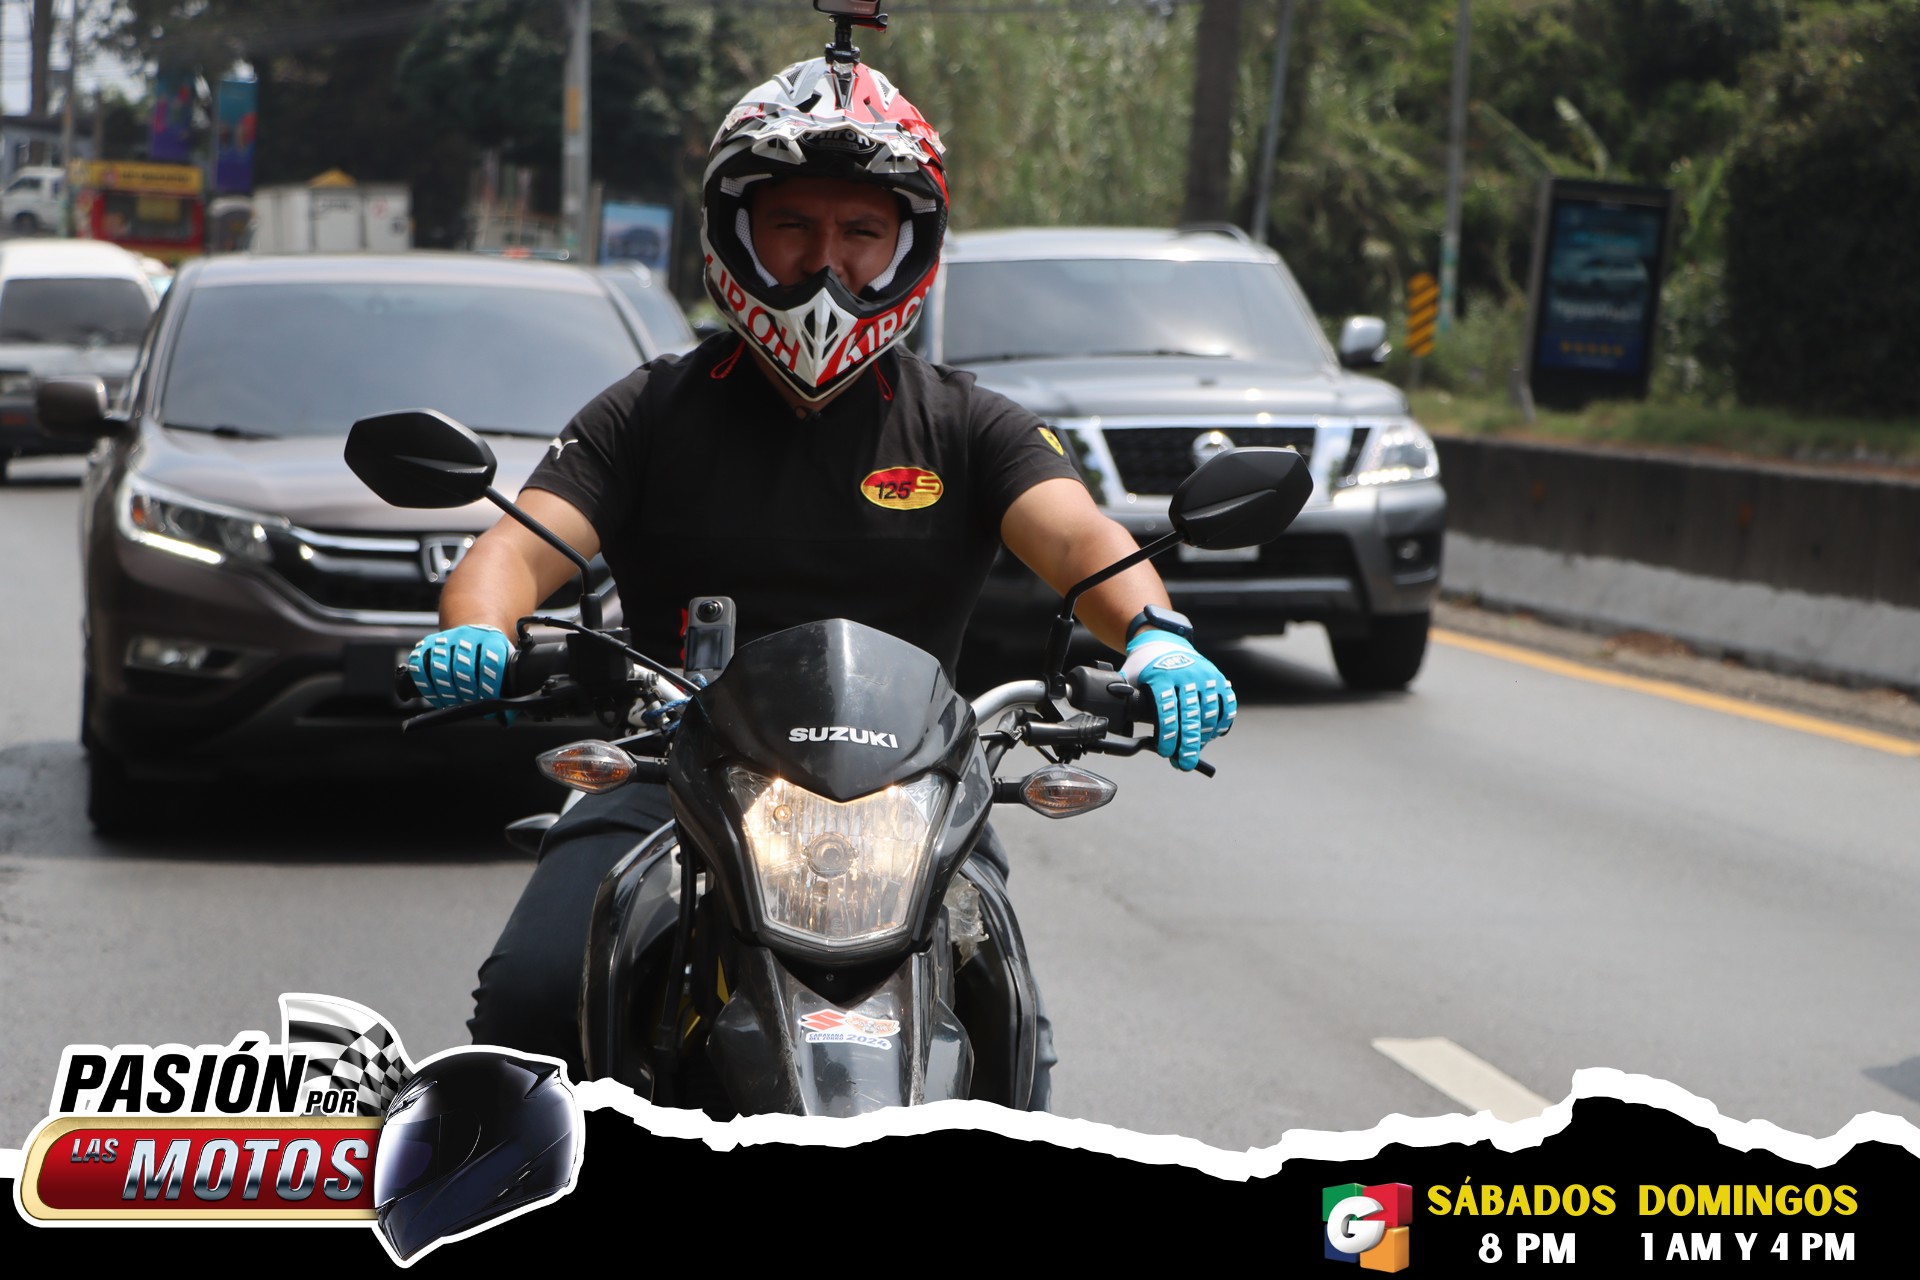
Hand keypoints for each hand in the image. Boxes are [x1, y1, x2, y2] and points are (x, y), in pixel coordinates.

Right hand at [409, 625, 512, 708]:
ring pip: (440, 666)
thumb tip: (506, 717)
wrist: (475, 634)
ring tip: (453, 702)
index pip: (491, 662)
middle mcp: (470, 635)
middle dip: (466, 690)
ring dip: (445, 690)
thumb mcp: (505, 667)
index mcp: (493, 640)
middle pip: (464, 666)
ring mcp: (448, 638)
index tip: (488, 700)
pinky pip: (420, 663)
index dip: (489, 684)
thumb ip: (507, 692)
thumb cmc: (491, 657)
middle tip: (469, 703)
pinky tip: (435, 696)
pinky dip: (425, 683)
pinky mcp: (430, 642)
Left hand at [1120, 629, 1234, 771]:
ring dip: (1203, 736)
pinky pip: (1226, 703)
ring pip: (1209, 712)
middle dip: (1188, 744)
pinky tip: (1212, 735)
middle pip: (1190, 715)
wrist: (1164, 641)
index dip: (1167, 734)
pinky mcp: (1217, 678)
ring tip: (1195, 750)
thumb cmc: (1146, 665)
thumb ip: (1124, 698)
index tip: (1166, 751)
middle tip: (1185, 763)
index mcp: (1161, 676)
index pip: (1166, 710)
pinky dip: (1221, 722)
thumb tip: (1113, 721)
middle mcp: (1186, 675)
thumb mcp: (1130, 677)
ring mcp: (1204, 676)